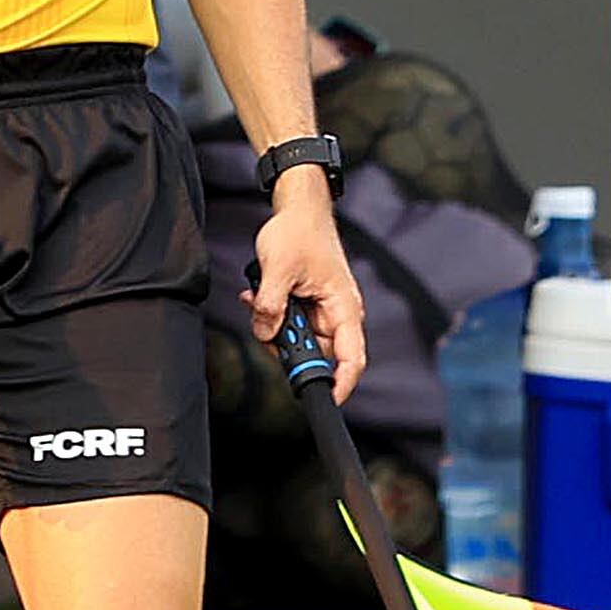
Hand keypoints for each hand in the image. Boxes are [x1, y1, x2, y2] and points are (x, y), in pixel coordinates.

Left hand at [250, 184, 364, 401]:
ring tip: (259, 301)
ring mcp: (323, 310)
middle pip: (317, 353)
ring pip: (299, 340)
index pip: (351, 358)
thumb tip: (266, 334)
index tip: (324, 400)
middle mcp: (338, 314)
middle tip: (265, 328)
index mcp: (344, 308)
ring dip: (275, 328)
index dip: (341, 384)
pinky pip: (290, 324)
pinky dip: (272, 316)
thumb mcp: (278, 268)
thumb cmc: (299, 232)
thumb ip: (270, 305)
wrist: (299, 209)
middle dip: (287, 348)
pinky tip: (259, 296)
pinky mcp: (308, 305)